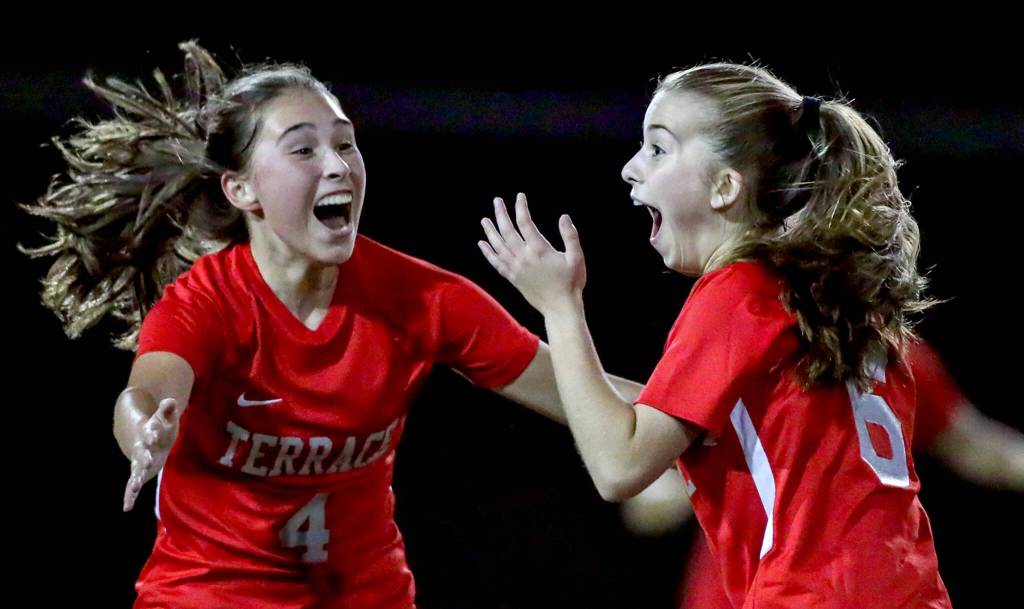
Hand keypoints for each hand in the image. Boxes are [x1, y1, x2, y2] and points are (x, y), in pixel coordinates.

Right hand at [124, 398, 179, 511]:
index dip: (153, 432)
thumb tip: (171, 400)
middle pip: (142, 453)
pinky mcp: (139, 473)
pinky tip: (126, 507)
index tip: (154, 433)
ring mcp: (138, 461)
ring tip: (134, 485)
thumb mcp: (164, 418)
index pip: (151, 431)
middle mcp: (141, 448)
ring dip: (136, 477)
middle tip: (147, 461)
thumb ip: (167, 410)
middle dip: (145, 457)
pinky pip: (132, 485)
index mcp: (148, 433)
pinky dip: (129, 495)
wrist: (139, 436)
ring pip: (136, 470)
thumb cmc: (158, 427)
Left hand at [478, 193, 586, 317]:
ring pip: (498, 246)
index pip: (525, 223)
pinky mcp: (513, 278)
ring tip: (484, 220)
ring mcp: (516, 268)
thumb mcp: (576, 258)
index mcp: (539, 250)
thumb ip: (570, 236)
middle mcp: (523, 257)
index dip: (521, 207)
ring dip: (490, 231)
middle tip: (496, 201)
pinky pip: (496, 263)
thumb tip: (564, 217)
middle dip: (501, 214)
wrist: (560, 308)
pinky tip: (482, 244)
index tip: (520, 196)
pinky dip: (488, 253)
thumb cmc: (571, 283)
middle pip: (507, 231)